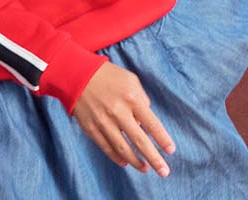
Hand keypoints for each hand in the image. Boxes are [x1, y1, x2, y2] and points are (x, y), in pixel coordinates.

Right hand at [71, 62, 174, 176]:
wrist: (76, 74)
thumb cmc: (108, 76)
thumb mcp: (131, 80)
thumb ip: (142, 100)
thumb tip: (145, 122)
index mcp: (132, 98)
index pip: (152, 124)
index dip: (163, 140)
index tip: (170, 151)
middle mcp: (118, 112)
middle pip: (139, 140)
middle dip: (154, 158)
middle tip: (164, 172)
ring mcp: (103, 121)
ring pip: (122, 148)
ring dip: (136, 162)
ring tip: (145, 169)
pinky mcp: (91, 128)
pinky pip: (106, 147)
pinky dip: (117, 157)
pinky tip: (125, 163)